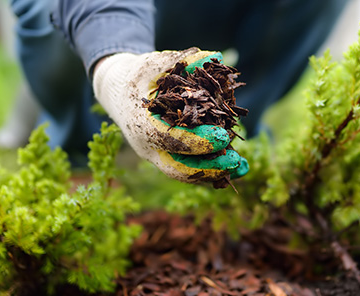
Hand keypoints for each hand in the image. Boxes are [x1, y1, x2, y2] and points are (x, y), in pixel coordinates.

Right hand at [92, 48, 247, 184]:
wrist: (117, 92)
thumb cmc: (137, 75)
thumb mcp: (154, 63)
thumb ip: (182, 60)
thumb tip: (214, 58)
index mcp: (141, 124)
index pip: (170, 139)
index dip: (198, 141)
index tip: (223, 137)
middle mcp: (147, 147)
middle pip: (178, 168)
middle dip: (209, 168)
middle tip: (236, 161)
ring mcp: (156, 156)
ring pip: (185, 174)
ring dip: (215, 173)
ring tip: (242, 168)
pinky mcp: (166, 158)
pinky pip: (189, 170)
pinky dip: (212, 171)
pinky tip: (236, 168)